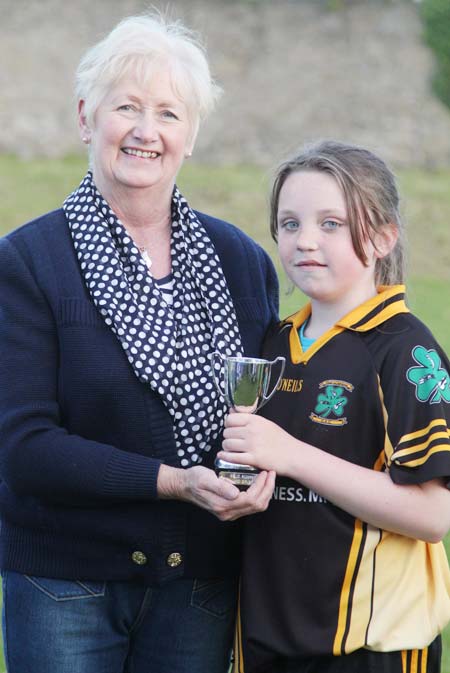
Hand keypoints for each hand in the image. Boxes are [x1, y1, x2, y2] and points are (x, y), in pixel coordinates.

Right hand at [157, 464, 274, 520]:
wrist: (183, 485)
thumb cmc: (193, 479)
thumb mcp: (205, 479)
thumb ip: (220, 486)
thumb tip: (235, 493)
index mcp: (223, 506)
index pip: (250, 499)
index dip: (261, 486)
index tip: (265, 472)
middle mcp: (228, 512)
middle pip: (257, 505)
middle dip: (268, 489)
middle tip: (271, 473)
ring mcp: (229, 512)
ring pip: (256, 507)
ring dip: (265, 492)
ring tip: (268, 477)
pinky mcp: (231, 508)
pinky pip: (250, 505)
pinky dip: (259, 494)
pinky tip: (260, 483)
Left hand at [218, 413, 291, 473]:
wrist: (293, 455)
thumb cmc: (280, 439)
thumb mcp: (265, 423)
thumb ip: (248, 418)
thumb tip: (230, 411)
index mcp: (255, 420)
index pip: (230, 419)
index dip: (228, 425)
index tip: (231, 429)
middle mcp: (252, 431)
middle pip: (227, 432)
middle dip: (227, 437)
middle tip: (232, 441)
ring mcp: (252, 445)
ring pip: (227, 444)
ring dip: (226, 447)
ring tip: (231, 449)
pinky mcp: (253, 459)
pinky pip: (232, 457)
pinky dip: (225, 457)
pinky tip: (223, 456)